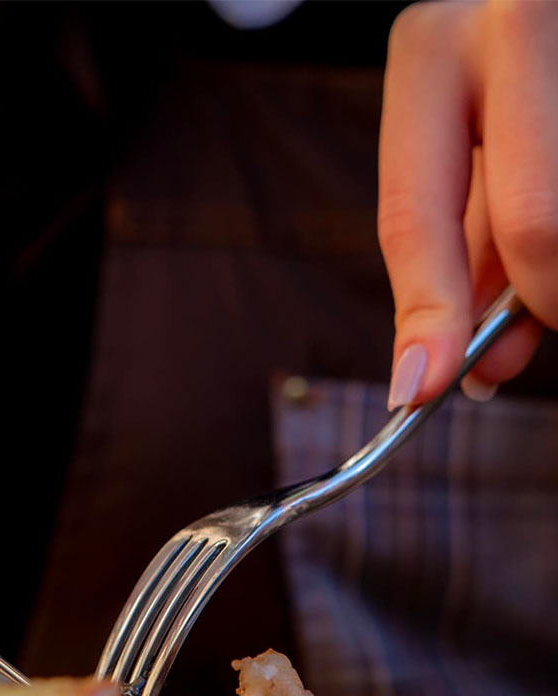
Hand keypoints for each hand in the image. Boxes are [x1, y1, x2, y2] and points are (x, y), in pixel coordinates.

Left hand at [379, 0, 557, 407]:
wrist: (547, 7)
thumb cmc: (505, 81)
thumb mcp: (458, 142)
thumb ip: (459, 243)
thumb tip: (460, 361)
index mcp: (430, 54)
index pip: (421, 219)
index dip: (427, 318)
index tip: (419, 389)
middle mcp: (510, 27)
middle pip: (534, 228)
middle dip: (540, 304)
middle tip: (524, 340)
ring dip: (557, 280)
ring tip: (540, 278)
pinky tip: (555, 250)